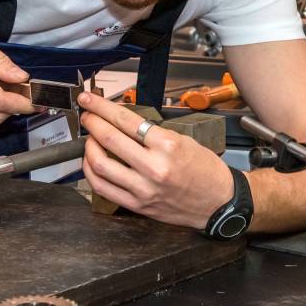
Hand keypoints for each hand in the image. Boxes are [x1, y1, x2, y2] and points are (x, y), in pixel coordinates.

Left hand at [78, 93, 233, 229]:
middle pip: (109, 139)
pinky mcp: (138, 205)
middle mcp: (154, 167)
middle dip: (92, 122)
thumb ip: (154, 134)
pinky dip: (92, 172)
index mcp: (168, 146)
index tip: (90, 100)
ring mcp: (143, 189)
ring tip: (89, 139)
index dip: (102, 107)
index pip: (126, 120)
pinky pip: (104, 188)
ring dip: (89, 147)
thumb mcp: (185, 141)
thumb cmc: (206, 170)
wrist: (219, 202)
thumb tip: (124, 123)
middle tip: (86, 114)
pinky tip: (92, 162)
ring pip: (101, 165)